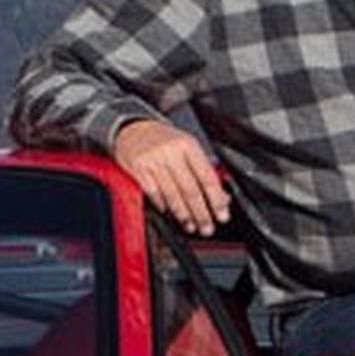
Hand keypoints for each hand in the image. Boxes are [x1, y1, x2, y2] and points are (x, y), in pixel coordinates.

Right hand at [111, 120, 229, 235]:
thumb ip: (203, 170)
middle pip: (190, 189)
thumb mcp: (187, 147)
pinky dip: (163, 206)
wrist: (133, 128)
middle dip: (201, 213)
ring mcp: (154, 160)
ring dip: (183, 214)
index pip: (207, 177)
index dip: (216, 199)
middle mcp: (171, 152)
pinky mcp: (138, 168)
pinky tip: (170, 214)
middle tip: (207, 227)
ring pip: (172, 194)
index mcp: (188, 145)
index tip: (222, 215)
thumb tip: (221, 196)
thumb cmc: (163, 140)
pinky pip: (154, 193)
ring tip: (191, 225)